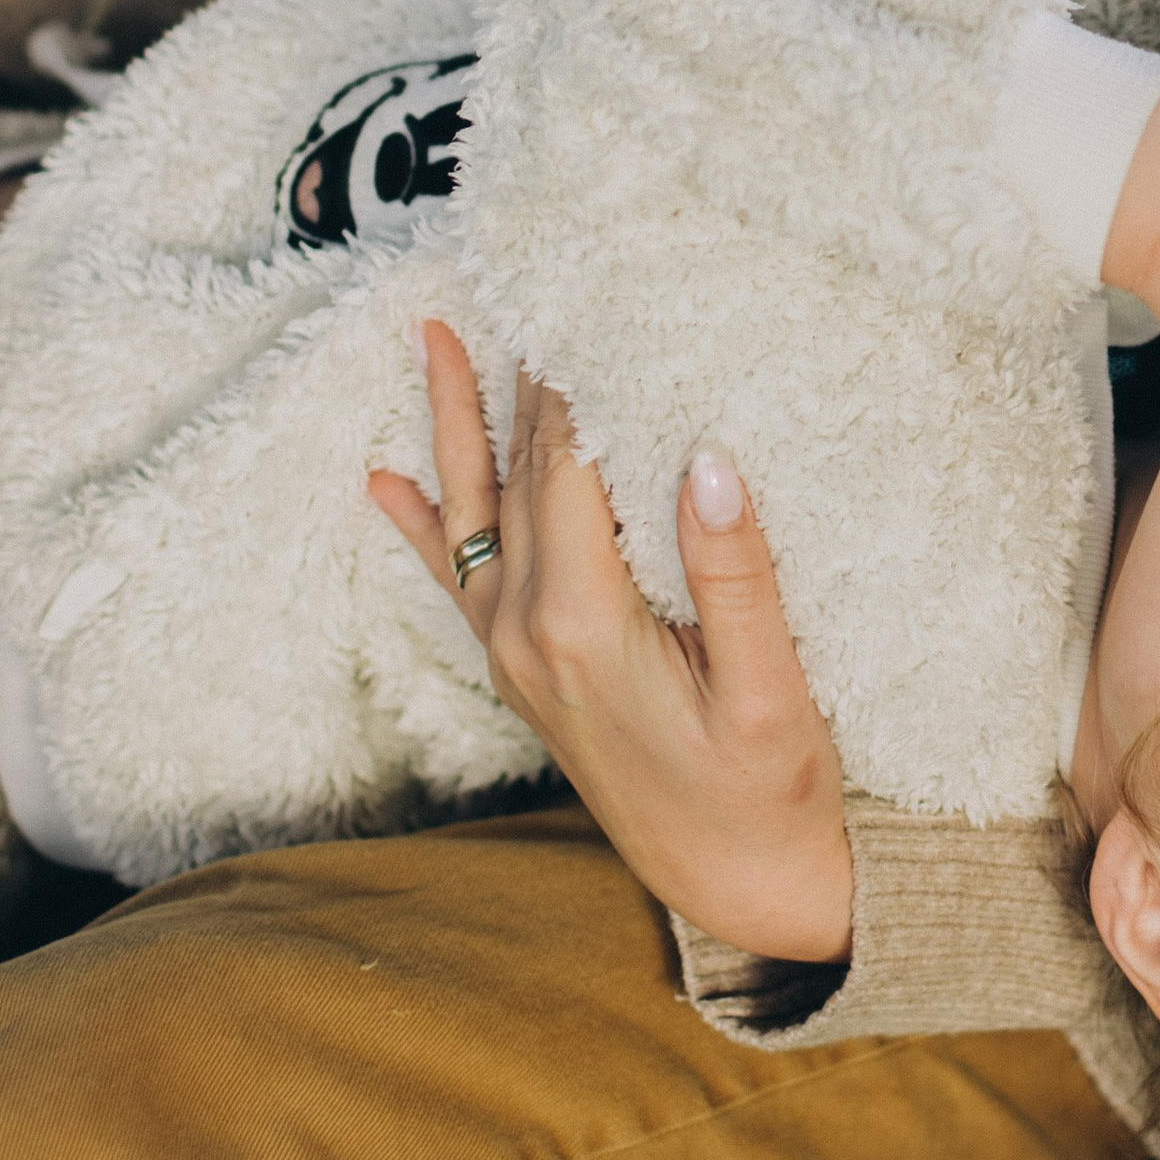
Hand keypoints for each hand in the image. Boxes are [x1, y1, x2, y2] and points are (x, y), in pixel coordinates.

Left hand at [370, 324, 852, 966]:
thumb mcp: (774, 690)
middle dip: (519, 374)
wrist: (741, 893)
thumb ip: (734, 575)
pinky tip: (384, 478)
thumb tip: (707, 454)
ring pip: (472, 509)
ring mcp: (514, 652)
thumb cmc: (770, 794)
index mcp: (583, 624)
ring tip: (427, 332)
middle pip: (518, 471)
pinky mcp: (523, 669)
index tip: (575, 278)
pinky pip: (455, 577)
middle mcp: (526, 631)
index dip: (569, 374)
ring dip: (453, 421)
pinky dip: (419, 521)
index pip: (565, 464)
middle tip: (517, 266)